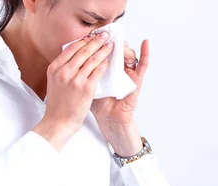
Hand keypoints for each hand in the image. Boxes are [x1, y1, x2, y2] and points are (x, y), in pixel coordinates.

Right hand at [33, 32, 113, 150]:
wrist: (58, 121)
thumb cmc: (57, 103)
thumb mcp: (54, 81)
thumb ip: (62, 68)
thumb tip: (73, 55)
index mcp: (54, 68)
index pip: (71, 48)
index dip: (83, 40)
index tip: (91, 36)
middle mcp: (64, 71)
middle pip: (83, 51)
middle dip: (96, 41)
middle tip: (104, 36)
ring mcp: (75, 79)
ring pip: (92, 59)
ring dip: (103, 50)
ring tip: (110, 45)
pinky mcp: (86, 88)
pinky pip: (98, 72)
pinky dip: (104, 64)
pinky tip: (108, 61)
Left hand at [90, 40, 149, 155]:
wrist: (107, 119)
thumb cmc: (97, 103)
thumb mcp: (87, 82)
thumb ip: (83, 69)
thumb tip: (72, 54)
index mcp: (106, 67)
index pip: (104, 49)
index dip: (98, 41)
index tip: (92, 34)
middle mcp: (118, 67)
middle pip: (116, 49)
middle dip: (109, 42)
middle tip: (103, 35)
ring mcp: (128, 72)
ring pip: (128, 53)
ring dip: (122, 47)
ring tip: (116, 45)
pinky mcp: (137, 79)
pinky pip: (143, 65)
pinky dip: (145, 53)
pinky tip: (145, 43)